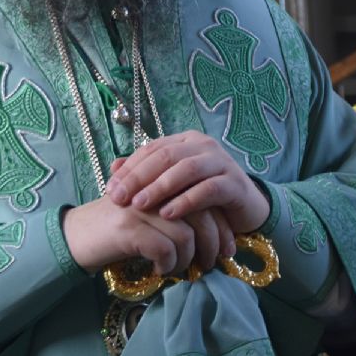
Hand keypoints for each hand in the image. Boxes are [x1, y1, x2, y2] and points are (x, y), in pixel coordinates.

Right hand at [62, 195, 229, 275]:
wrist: (76, 237)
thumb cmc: (117, 230)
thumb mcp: (149, 216)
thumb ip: (177, 216)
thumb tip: (216, 237)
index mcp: (160, 182)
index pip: (203, 197)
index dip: (221, 224)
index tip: (228, 248)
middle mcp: (151, 190)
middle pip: (200, 214)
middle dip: (213, 243)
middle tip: (214, 262)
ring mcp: (139, 208)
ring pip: (186, 234)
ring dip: (189, 259)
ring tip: (181, 269)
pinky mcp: (128, 229)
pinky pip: (165, 249)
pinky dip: (169, 265)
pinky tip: (161, 270)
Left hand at [105, 132, 270, 233]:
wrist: (245, 209)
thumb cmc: (204, 197)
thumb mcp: (173, 185)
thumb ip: (147, 175)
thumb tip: (113, 167)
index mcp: (187, 141)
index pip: (153, 149)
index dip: (130, 168)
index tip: (110, 189)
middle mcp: (204, 146)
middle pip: (167, 156)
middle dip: (140, 178)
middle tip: (120, 198)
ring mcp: (222, 162)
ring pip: (186, 170)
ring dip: (160, 188)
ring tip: (139, 205)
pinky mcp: (235, 183)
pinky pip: (208, 189)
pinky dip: (186, 201)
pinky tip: (168, 214)